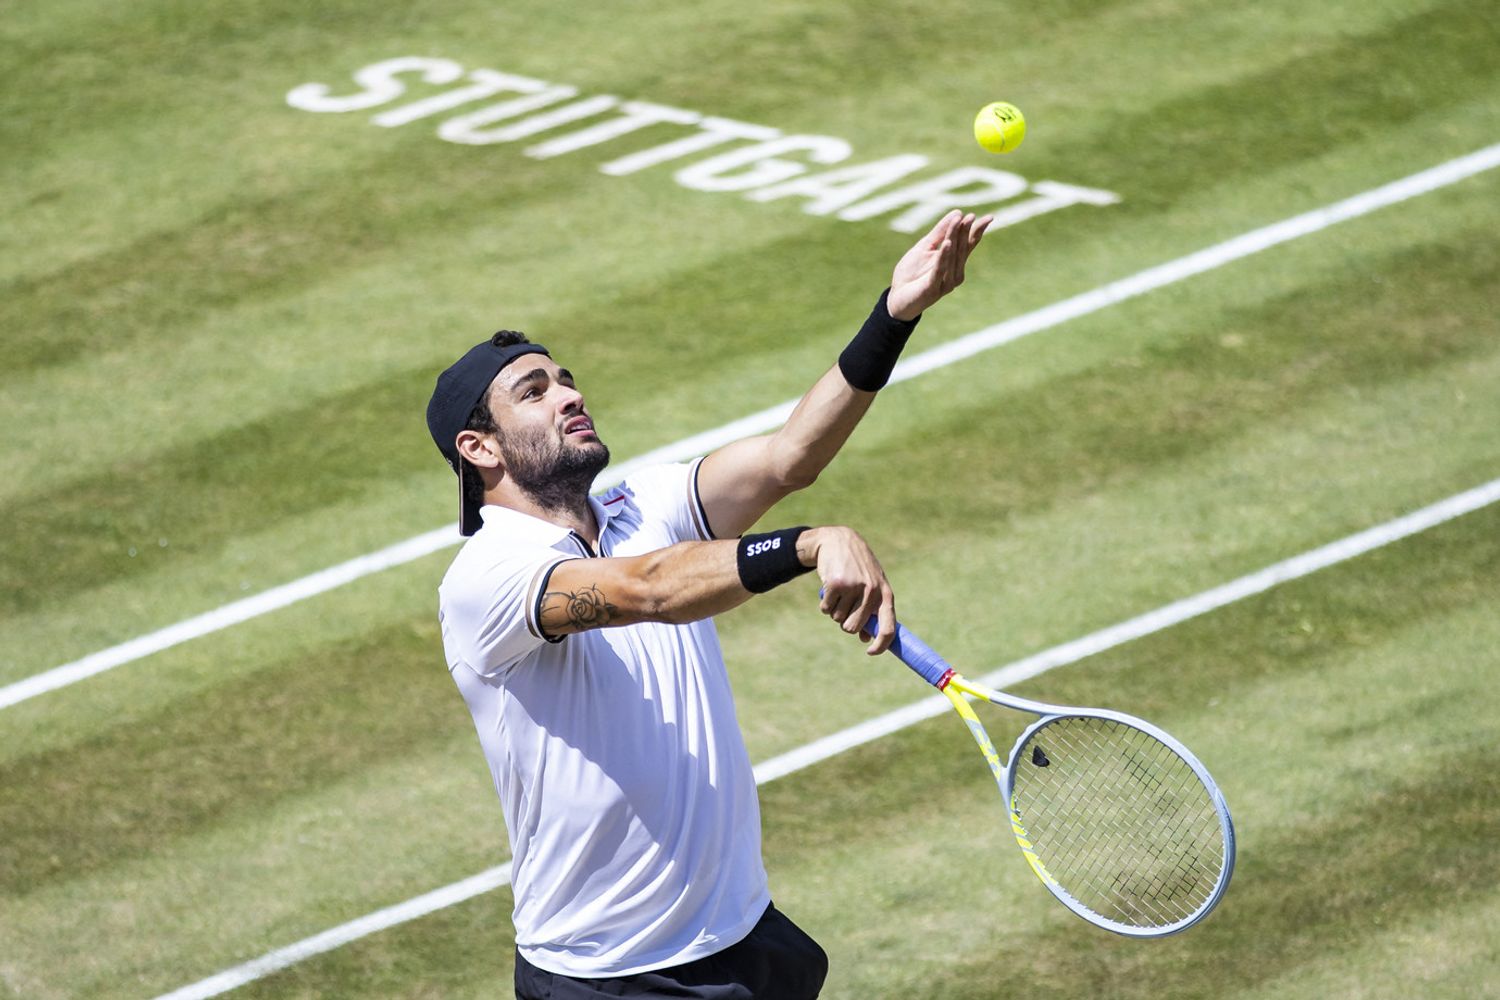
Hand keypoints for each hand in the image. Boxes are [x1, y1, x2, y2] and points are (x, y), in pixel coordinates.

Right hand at [799, 526, 895, 653]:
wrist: (839, 541)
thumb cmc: (856, 568)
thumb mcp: (870, 586)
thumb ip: (871, 611)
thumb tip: (866, 639)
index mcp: (885, 594)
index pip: (888, 627)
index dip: (881, 644)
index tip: (870, 652)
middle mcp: (872, 592)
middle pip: (853, 628)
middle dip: (845, 623)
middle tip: (844, 606)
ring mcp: (854, 587)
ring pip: (838, 619)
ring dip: (834, 610)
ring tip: (839, 591)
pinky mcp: (836, 584)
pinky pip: (825, 609)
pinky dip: (824, 603)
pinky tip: (829, 587)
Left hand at [886, 210, 992, 320]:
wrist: (897, 298)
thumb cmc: (912, 273)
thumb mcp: (925, 247)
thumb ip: (939, 232)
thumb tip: (957, 213)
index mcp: (954, 264)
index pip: (969, 245)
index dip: (978, 231)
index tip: (989, 218)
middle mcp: (954, 274)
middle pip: (961, 249)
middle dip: (965, 231)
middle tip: (970, 216)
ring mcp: (945, 282)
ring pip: (951, 257)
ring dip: (955, 238)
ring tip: (958, 222)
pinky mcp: (932, 288)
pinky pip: (939, 270)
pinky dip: (943, 257)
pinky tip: (947, 244)